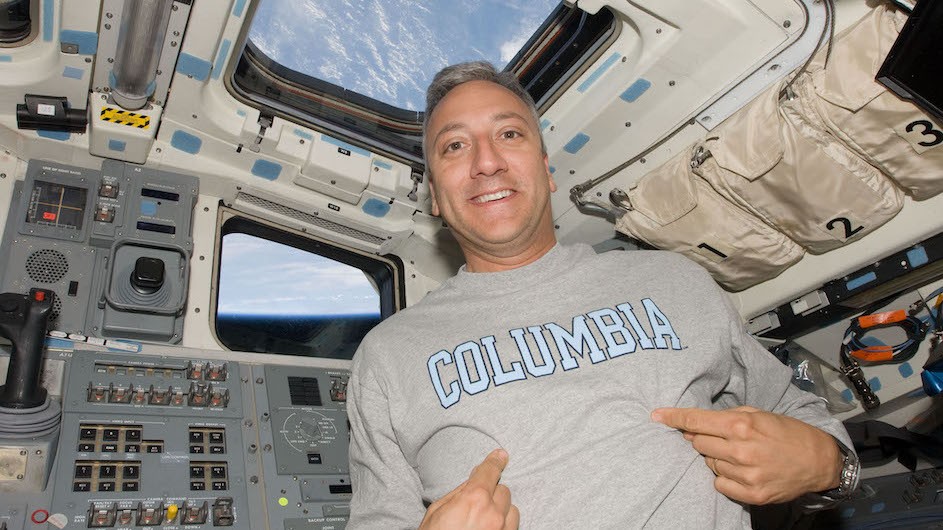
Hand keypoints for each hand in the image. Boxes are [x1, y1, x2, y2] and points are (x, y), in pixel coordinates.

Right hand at [419, 448, 518, 529]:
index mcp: (473, 499)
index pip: (489, 472)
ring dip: (501, 511)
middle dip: (491, 494)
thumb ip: (457, 494)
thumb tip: (471, 483)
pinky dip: (504, 525)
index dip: (495, 461)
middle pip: (503, 490)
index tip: (501, 455)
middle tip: (476, 504)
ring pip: (512, 509)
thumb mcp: (436, 511)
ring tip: (484, 521)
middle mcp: (493, 514)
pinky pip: (513, 527)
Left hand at [651, 406, 840, 504]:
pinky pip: (720, 484)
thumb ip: (727, 418)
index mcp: (741, 425)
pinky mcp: (751, 494)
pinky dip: (725, 477)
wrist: (818, 460)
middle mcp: (740, 450)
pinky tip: (742, 470)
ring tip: (739, 454)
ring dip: (717, 458)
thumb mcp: (759, 414)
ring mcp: (745, 474)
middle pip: (698, 443)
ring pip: (709, 464)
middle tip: (721, 437)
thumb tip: (695, 425)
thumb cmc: (787, 433)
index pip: (695, 421)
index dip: (673, 417)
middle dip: (702, 438)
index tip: (657, 416)